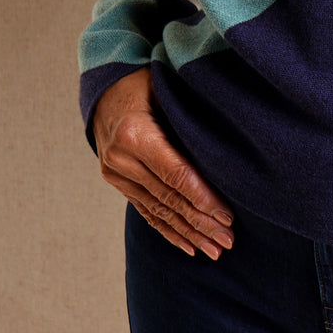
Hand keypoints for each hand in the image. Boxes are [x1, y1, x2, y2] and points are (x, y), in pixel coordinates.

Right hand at [92, 68, 234, 259]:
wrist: (104, 86)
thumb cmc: (146, 83)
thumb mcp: (167, 90)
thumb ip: (189, 119)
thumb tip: (228, 150)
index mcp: (134, 134)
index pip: (175, 173)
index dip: (202, 197)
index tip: (226, 215)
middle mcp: (120, 158)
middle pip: (168, 197)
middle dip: (200, 222)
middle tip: (227, 241)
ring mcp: (115, 172)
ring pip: (157, 209)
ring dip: (188, 233)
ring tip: (215, 250)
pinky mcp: (116, 181)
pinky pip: (145, 210)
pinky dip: (168, 229)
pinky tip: (189, 246)